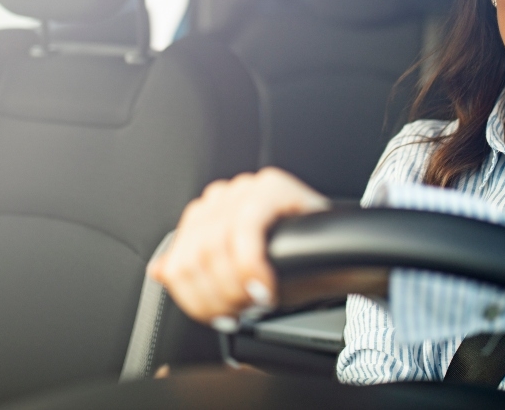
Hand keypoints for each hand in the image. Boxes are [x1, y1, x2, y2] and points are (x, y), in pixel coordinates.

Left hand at [147, 167, 329, 328]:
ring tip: (256, 301)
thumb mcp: (237, 276)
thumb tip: (161, 271)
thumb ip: (198, 271)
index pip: (179, 260)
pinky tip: (266, 287)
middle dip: (216, 296)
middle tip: (241, 313)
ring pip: (214, 247)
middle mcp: (221, 198)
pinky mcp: (270, 187)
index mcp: (206, 215)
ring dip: (235, 287)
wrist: (343, 254)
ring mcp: (245, 189)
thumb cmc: (293, 265)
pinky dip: (252, 267)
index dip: (195, 298)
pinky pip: (245, 231)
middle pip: (193, 258)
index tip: (219, 317)